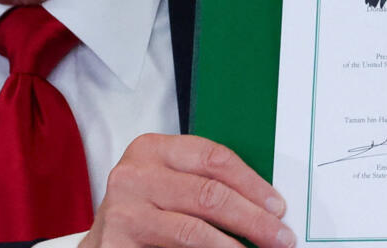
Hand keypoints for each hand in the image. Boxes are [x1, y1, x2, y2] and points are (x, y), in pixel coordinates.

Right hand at [80, 133, 293, 247]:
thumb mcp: (170, 184)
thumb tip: (265, 203)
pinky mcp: (118, 241)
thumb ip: (204, 183)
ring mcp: (123, 209)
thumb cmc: (145, 211)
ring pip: (194, 230)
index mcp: (151, 149)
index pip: (212, 157)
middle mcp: (134, 174)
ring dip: (235, 246)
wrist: (106, 242)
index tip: (277, 206)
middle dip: (253, 219)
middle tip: (281, 237)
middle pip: (209, 194)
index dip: (252, 183)